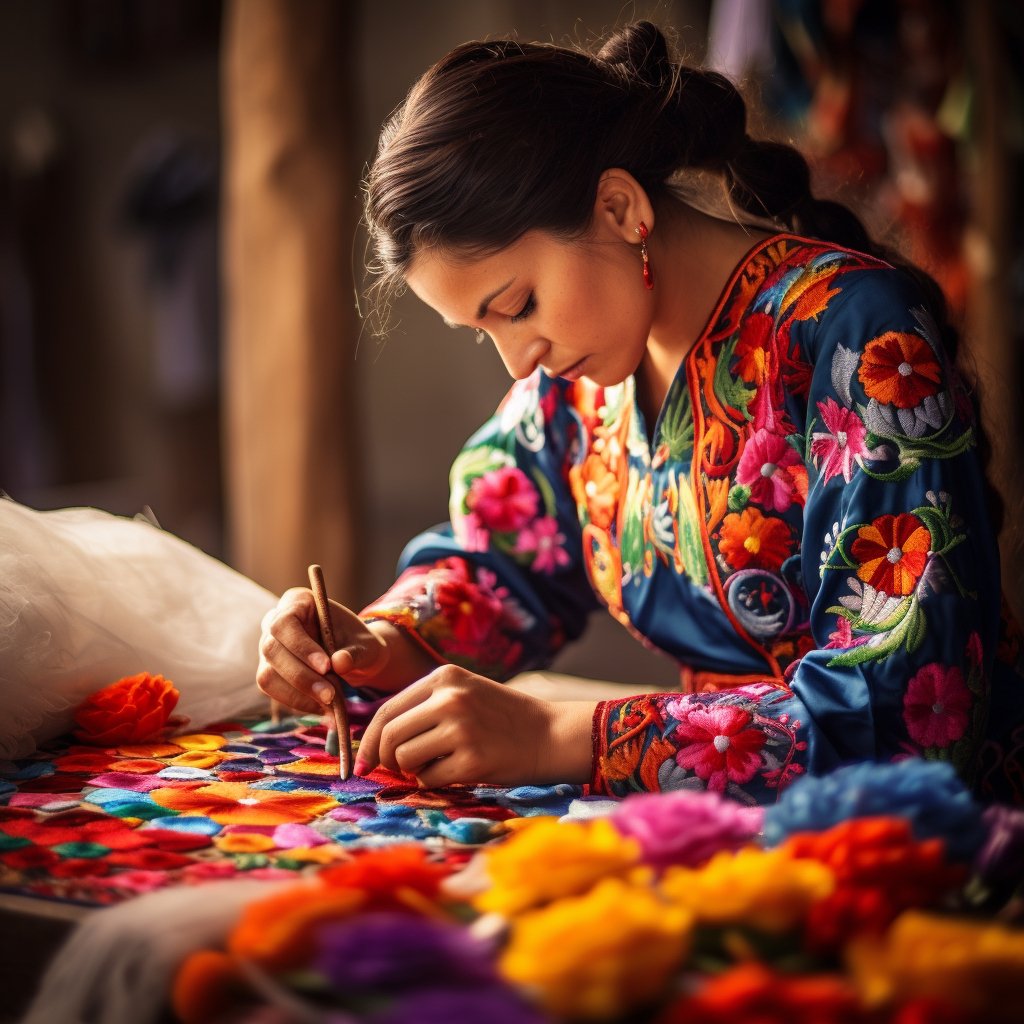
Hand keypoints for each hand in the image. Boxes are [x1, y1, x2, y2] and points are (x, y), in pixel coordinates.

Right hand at [257, 587, 388, 712]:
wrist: (355, 658)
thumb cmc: (359, 645)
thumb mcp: (366, 646)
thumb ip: (355, 653)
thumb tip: (340, 662)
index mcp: (297, 602)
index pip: (285, 622)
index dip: (301, 646)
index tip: (327, 667)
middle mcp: (275, 621)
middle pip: (272, 649)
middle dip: (301, 676)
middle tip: (330, 695)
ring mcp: (268, 648)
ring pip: (267, 674)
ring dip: (298, 694)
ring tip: (330, 704)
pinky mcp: (269, 671)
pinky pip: (272, 690)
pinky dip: (297, 702)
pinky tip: (321, 708)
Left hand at [355, 664, 596, 786]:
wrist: (550, 734)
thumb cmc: (501, 718)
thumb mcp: (463, 694)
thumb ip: (423, 709)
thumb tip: (374, 744)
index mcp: (444, 677)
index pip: (387, 711)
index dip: (370, 741)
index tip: (364, 762)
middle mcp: (450, 698)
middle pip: (390, 736)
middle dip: (386, 760)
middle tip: (397, 771)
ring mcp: (461, 728)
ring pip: (405, 759)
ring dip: (412, 771)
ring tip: (434, 766)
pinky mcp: (473, 759)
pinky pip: (428, 779)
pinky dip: (432, 782)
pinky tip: (453, 772)